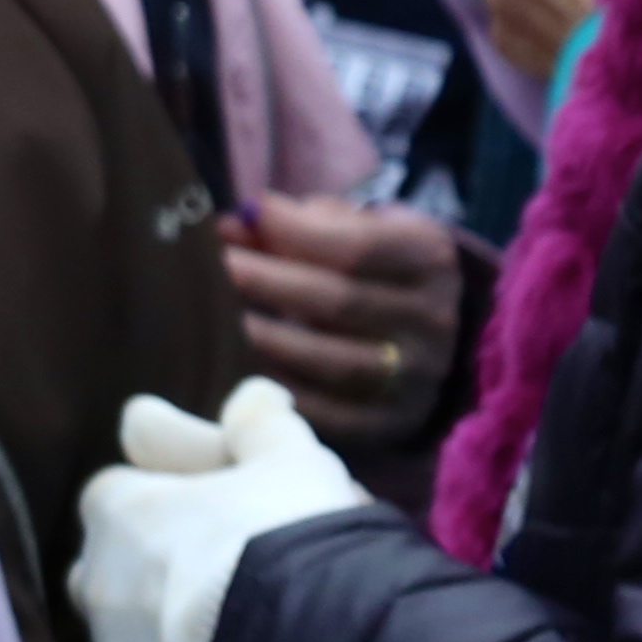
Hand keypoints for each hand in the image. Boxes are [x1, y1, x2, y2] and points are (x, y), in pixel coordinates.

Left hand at [71, 376, 362, 641]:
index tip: (217, 496)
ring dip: (174, 635)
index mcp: (116, 515)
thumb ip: (260, 426)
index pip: (119, 492)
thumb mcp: (289, 461)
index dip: (169, 491)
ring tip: (241, 636)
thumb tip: (249, 395)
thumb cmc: (290, 535)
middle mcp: (96, 589)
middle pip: (117, 572)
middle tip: (230, 569)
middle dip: (160, 568)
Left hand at [221, 194, 466, 454]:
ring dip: (260, 338)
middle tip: (210, 267)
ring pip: (330, 361)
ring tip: (209, 318)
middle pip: (338, 301)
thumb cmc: (368, 273)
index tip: (246, 216)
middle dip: (264, 282)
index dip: (297, 231)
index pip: (360, 245)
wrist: (420, 339)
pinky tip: (226, 367)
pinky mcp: (386, 424)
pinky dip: (272, 388)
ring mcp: (414, 378)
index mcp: (430, 259)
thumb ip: (300, 224)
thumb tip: (235, 224)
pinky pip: (322, 413)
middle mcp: (432, 320)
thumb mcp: (355, 233)